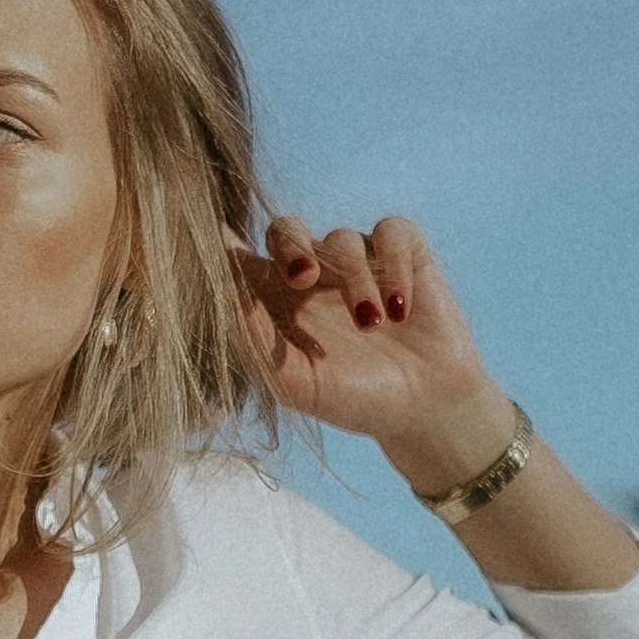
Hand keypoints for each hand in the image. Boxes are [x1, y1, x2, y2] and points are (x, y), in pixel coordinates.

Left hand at [235, 215, 513, 495]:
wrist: (423, 409)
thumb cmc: (354, 400)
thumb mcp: (296, 382)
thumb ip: (255, 340)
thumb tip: (224, 291)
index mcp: (277, 301)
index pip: (244, 258)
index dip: (225, 242)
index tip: (215, 238)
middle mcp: (315, 274)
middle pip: (286, 230)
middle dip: (291, 247)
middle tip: (303, 279)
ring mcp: (358, 259)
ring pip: (342, 240)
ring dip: (355, 282)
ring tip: (372, 324)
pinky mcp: (403, 251)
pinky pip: (391, 233)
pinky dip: (394, 268)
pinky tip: (400, 309)